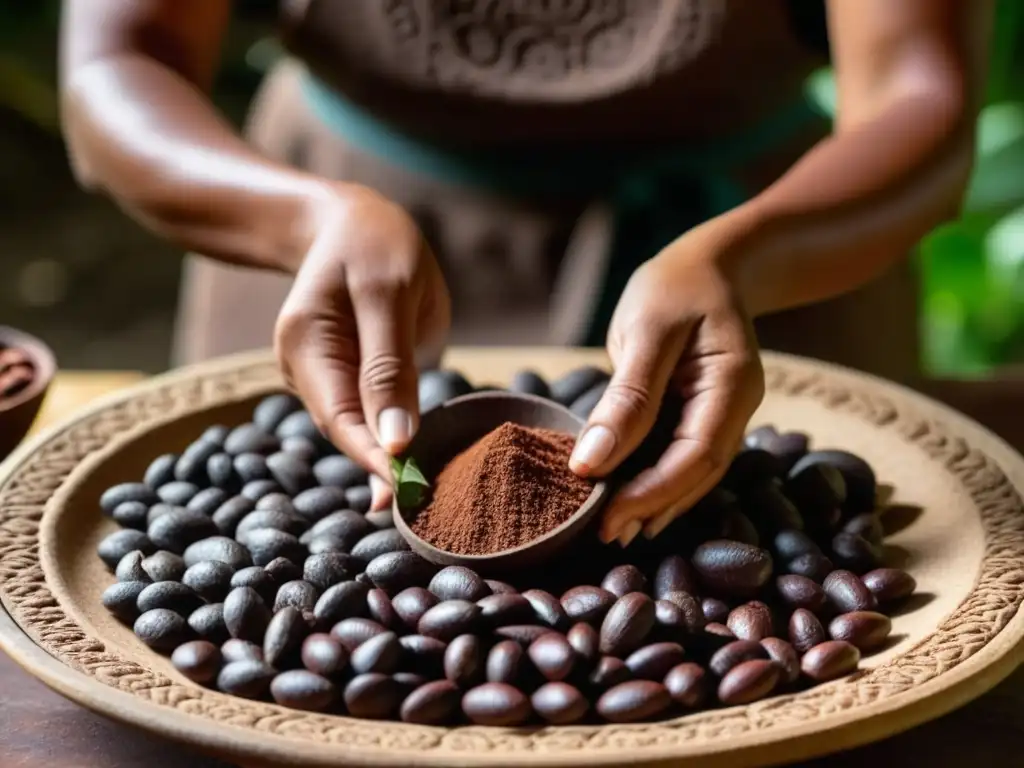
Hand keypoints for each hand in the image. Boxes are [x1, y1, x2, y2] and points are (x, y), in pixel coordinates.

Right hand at [274, 184, 450, 508]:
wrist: (350, 220)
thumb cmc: (374, 242)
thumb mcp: (389, 292)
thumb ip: (389, 365)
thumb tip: (394, 440)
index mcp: (306, 343)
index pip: (340, 418)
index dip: (374, 459)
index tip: (410, 492)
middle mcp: (302, 365)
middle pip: (345, 429)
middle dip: (383, 466)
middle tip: (425, 506)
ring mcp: (318, 370)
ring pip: (355, 425)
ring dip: (388, 453)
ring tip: (427, 487)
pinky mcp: (340, 372)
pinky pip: (365, 409)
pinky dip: (389, 431)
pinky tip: (415, 454)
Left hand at [568, 218, 764, 543]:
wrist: (712, 263)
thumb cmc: (677, 284)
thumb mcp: (648, 330)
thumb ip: (626, 396)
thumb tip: (591, 461)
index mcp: (732, 383)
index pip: (697, 455)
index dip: (653, 491)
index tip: (608, 515)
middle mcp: (736, 405)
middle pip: (698, 472)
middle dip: (653, 506)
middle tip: (604, 535)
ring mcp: (725, 411)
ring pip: (694, 471)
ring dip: (656, 502)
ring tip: (614, 530)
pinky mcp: (705, 411)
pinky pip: (684, 454)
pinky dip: (659, 479)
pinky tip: (632, 500)